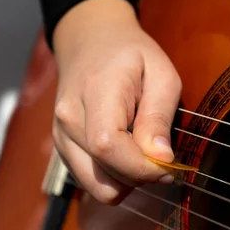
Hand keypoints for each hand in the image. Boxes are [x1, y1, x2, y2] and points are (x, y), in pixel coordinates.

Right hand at [51, 0, 181, 204]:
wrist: (88, 43)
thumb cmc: (129, 55)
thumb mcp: (160, 73)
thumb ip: (159, 117)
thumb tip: (160, 159)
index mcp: (94, 93)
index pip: (108, 146)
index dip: (141, 167)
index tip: (169, 167)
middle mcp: (68, 118)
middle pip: (103, 175)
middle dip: (139, 176)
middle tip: (159, 157)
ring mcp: (60, 136)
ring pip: (96, 187)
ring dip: (125, 180)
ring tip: (138, 152)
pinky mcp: (61, 148)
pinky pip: (90, 181)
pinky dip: (112, 176)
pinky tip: (122, 151)